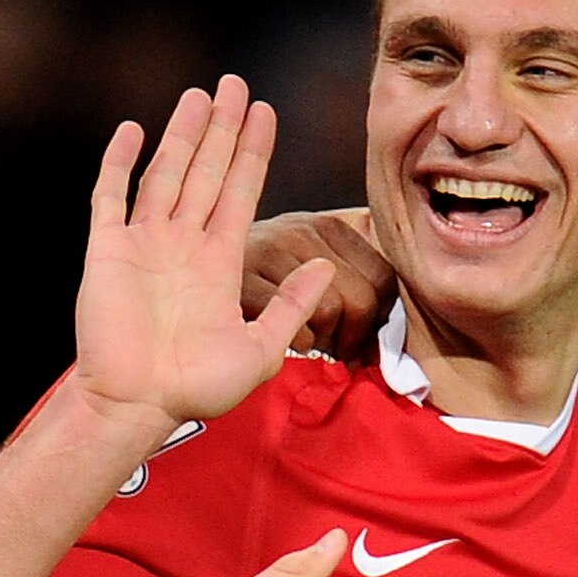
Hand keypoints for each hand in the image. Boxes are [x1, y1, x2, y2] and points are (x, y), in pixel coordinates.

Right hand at [71, 78, 340, 440]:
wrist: (137, 405)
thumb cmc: (196, 388)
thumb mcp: (261, 349)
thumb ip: (292, 305)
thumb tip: (325, 266)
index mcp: (219, 263)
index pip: (241, 192)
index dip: (253, 152)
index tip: (266, 113)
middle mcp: (182, 245)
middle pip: (206, 171)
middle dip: (222, 128)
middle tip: (235, 85)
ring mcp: (143, 244)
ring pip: (166, 174)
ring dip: (181, 134)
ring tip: (199, 95)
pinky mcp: (107, 250)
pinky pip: (110, 196)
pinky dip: (119, 162)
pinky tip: (134, 129)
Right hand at [245, 206, 395, 361]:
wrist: (186, 295)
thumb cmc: (255, 289)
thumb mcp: (307, 272)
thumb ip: (350, 280)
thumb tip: (391, 316)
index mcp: (326, 226)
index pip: (384, 278)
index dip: (380, 318)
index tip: (361, 341)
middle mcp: (302, 230)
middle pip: (364, 298)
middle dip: (354, 336)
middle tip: (336, 350)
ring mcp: (270, 248)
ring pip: (334, 309)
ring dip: (324, 339)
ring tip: (306, 340)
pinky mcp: (240, 276)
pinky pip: (297, 325)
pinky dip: (300, 344)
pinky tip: (285, 342)